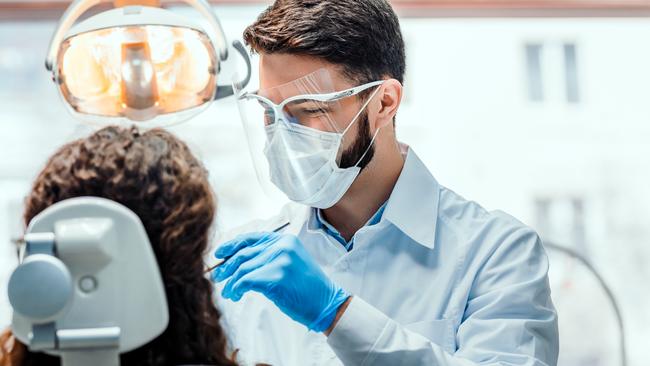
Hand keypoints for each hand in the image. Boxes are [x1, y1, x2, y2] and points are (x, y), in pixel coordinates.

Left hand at [212, 232, 349, 331]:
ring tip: (229, 293)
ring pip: (242, 269)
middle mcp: (282, 246)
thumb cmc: (307, 287)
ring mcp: (280, 261)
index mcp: (285, 240)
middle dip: (227, 266)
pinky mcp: (276, 277)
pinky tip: (236, 295)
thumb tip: (239, 260)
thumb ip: (270, 256)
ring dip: (231, 283)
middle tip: (217, 277)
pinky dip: (237, 289)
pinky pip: (246, 281)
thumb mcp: (291, 262)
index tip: (219, 254)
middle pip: (244, 254)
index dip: (232, 245)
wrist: (326, 303)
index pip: (252, 238)